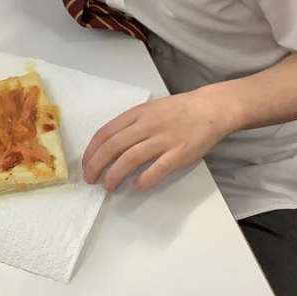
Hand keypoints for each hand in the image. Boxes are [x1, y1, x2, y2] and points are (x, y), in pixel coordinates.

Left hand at [82, 90, 233, 191]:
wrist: (210, 109)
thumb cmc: (178, 110)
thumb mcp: (150, 109)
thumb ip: (130, 125)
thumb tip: (109, 146)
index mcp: (137, 113)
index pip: (105, 133)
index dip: (91, 152)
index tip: (85, 165)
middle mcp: (147, 125)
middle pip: (113, 147)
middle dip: (96, 166)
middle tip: (91, 180)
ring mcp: (163, 139)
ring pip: (130, 159)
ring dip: (115, 175)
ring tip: (108, 186)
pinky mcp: (179, 154)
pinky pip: (157, 169)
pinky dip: (144, 179)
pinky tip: (137, 186)